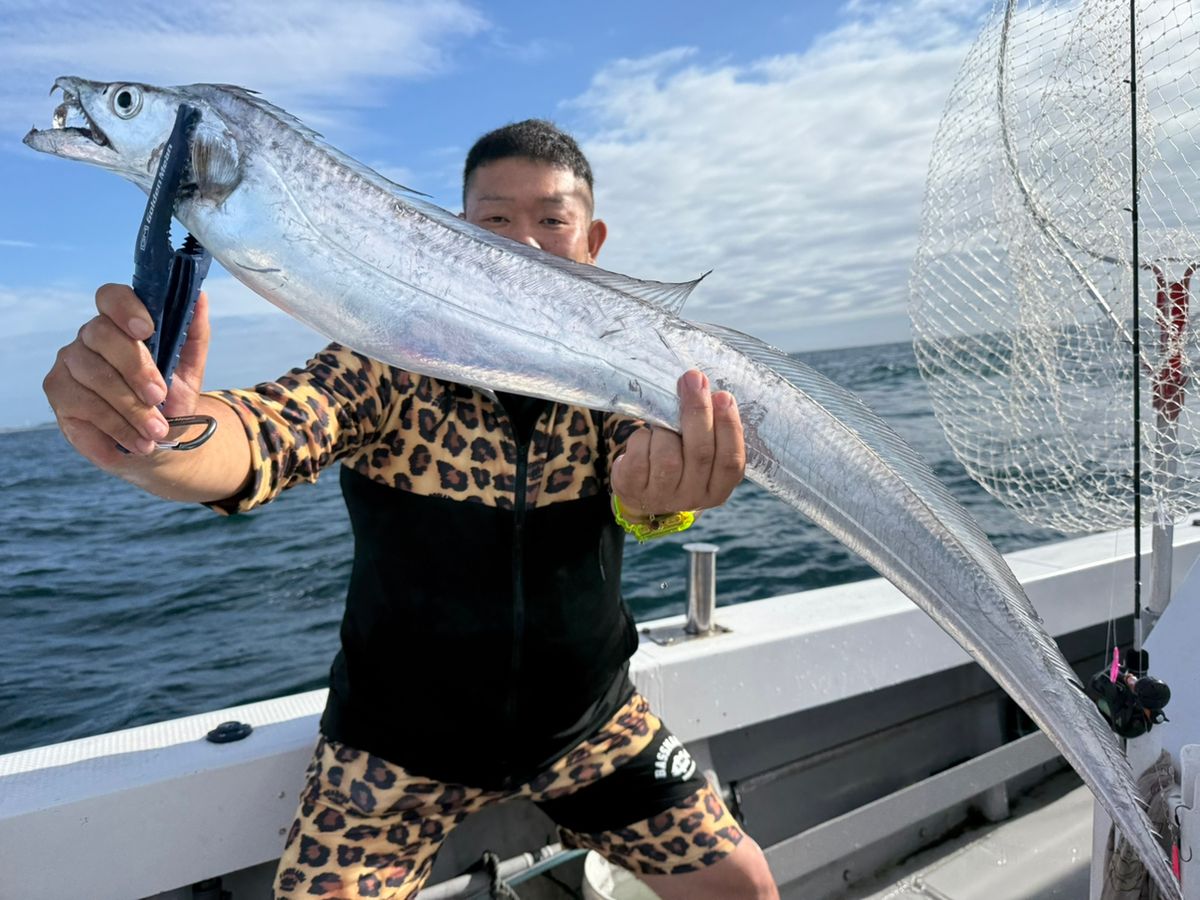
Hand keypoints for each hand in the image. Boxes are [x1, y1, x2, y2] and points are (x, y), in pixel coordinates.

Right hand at [42, 283, 210, 467]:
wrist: (155, 440)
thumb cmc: (169, 398)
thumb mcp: (189, 369)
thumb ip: (193, 333)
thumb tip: (200, 296)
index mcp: (120, 322)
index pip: (111, 296)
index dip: (125, 308)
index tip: (147, 330)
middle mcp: (89, 337)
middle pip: (101, 335)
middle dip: (135, 368)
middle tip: (159, 397)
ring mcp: (69, 363)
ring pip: (94, 376)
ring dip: (130, 408)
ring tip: (156, 431)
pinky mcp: (58, 393)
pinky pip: (84, 406)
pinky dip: (116, 427)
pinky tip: (136, 442)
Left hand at [610, 369, 744, 517]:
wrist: (642, 492)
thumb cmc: (678, 462)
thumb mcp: (700, 456)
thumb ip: (709, 432)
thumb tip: (704, 388)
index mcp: (718, 489)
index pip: (731, 460)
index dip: (728, 427)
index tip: (723, 395)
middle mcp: (693, 497)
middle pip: (700, 453)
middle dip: (698, 411)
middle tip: (694, 379)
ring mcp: (662, 496)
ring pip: (667, 455)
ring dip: (665, 428)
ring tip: (664, 422)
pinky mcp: (634, 489)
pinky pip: (640, 455)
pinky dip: (643, 438)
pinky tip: (646, 438)